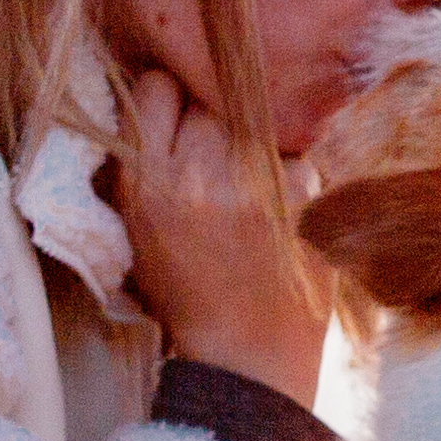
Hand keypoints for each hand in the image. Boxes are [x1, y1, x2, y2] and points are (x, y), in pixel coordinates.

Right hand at [112, 64, 329, 404]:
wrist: (247, 354)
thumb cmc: (187, 293)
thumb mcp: (137, 228)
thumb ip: (141, 159)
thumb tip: (158, 93)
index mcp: (146, 181)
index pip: (157, 85)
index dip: (170, 98)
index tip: (178, 118)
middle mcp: (197, 172)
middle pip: (210, 96)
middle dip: (213, 119)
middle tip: (218, 161)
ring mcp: (255, 180)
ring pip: (256, 118)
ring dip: (253, 144)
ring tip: (249, 193)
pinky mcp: (304, 191)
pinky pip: (296, 152)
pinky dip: (291, 174)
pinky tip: (280, 213)